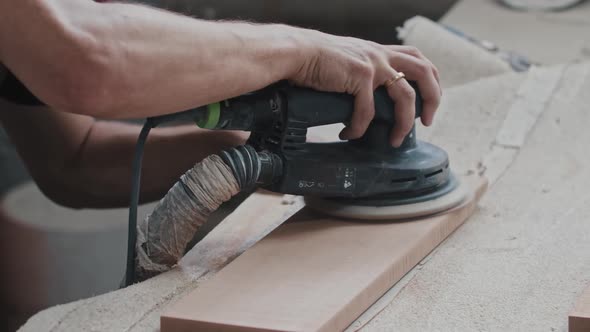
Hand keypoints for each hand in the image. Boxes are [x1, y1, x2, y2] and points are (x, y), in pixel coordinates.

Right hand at [290, 31, 440, 146]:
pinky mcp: (360, 77)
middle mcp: (381, 55)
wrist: (298, 52)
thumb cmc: (315, 60)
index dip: (430, 78)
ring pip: (406, 96)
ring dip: (404, 122)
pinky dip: (360, 128)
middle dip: (433, 98)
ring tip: (396, 139)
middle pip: (424, 72)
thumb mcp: (347, 62)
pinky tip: (349, 134)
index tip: (428, 100)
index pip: (417, 58)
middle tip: (428, 121)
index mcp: (380, 51)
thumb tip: (363, 100)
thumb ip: (361, 74)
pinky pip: (368, 111)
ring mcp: (373, 65)